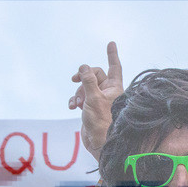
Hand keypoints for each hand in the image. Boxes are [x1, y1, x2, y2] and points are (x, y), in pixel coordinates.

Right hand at [68, 42, 124, 158]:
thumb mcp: (94, 98)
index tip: (110, 43)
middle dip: (83, 77)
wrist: (99, 143)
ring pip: (85, 86)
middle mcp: (108, 92)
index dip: (112, 54)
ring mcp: (99, 99)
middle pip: (95, 74)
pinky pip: (80, 97)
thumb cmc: (102, 122)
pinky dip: (75, 100)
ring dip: (77, 92)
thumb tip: (84, 67)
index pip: (114, 66)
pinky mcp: (90, 108)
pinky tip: (72, 107)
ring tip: (77, 103)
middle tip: (74, 80)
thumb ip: (88, 81)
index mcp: (115, 88)